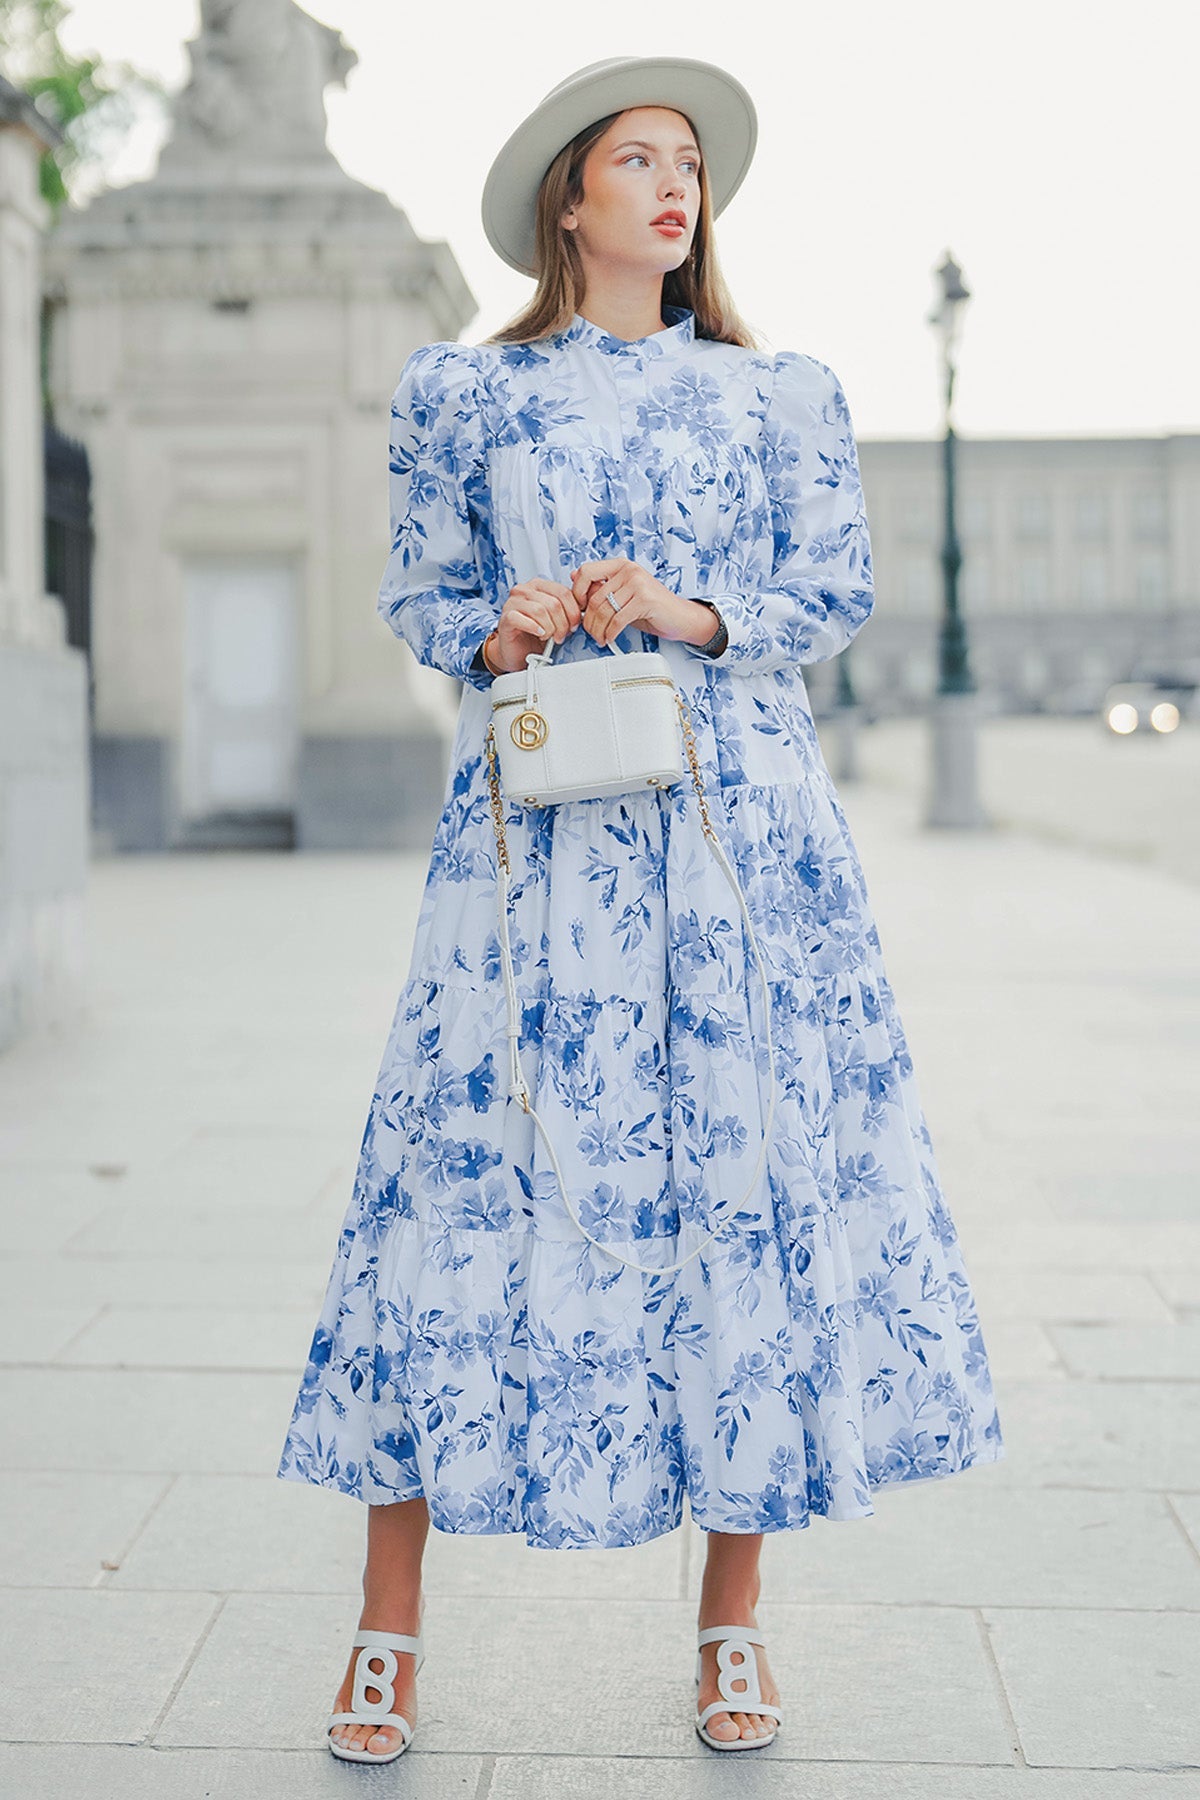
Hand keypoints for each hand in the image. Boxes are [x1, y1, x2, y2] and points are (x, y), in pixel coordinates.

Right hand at [487, 578, 581, 672]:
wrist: (518, 651)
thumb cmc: (536, 634)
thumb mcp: (556, 618)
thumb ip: (566, 608)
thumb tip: (584, 608)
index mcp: (539, 586)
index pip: (563, 592)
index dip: (573, 612)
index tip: (574, 625)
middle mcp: (525, 590)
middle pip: (554, 603)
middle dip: (563, 624)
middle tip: (561, 635)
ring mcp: (513, 603)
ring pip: (540, 611)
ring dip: (549, 628)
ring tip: (549, 637)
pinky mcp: (505, 618)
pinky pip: (521, 619)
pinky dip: (534, 628)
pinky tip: (539, 634)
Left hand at [569, 557, 715, 649]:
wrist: (680, 617)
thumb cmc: (651, 607)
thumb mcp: (623, 594)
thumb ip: (602, 587)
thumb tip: (574, 578)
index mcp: (621, 565)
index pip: (586, 571)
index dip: (577, 592)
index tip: (579, 608)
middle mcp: (629, 570)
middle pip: (594, 597)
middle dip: (589, 620)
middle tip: (591, 632)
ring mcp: (638, 583)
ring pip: (604, 610)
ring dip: (598, 630)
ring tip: (600, 637)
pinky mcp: (645, 600)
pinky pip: (618, 620)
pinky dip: (610, 633)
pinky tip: (610, 638)